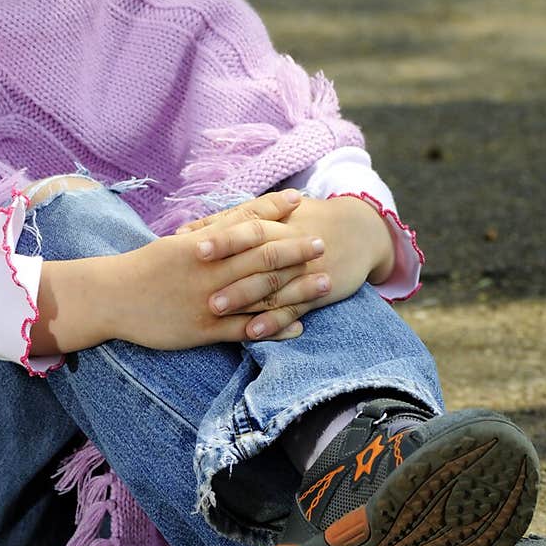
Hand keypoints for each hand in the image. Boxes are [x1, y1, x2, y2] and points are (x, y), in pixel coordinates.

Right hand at [113, 189, 326, 348]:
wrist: (112, 297)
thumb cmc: (146, 267)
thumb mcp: (178, 242)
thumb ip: (212, 231)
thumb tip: (243, 218)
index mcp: (203, 244)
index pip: (246, 222)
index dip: (275, 211)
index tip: (302, 203)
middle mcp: (210, 270)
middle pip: (262, 256)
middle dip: (296, 250)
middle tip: (324, 243)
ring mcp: (210, 301)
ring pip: (261, 293)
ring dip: (297, 289)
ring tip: (326, 284)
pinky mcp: (204, 330)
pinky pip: (246, 330)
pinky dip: (274, 327)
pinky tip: (299, 326)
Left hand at [178, 190, 393, 340]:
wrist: (360, 230)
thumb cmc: (304, 220)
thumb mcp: (274, 213)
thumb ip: (231, 221)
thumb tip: (185, 232)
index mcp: (276, 221)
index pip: (245, 224)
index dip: (219, 234)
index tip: (189, 243)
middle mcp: (288, 243)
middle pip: (255, 253)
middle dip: (225, 266)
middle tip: (193, 279)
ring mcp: (303, 269)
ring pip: (271, 283)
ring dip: (243, 296)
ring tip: (215, 308)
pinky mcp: (316, 292)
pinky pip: (293, 309)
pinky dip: (273, 322)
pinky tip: (251, 332)